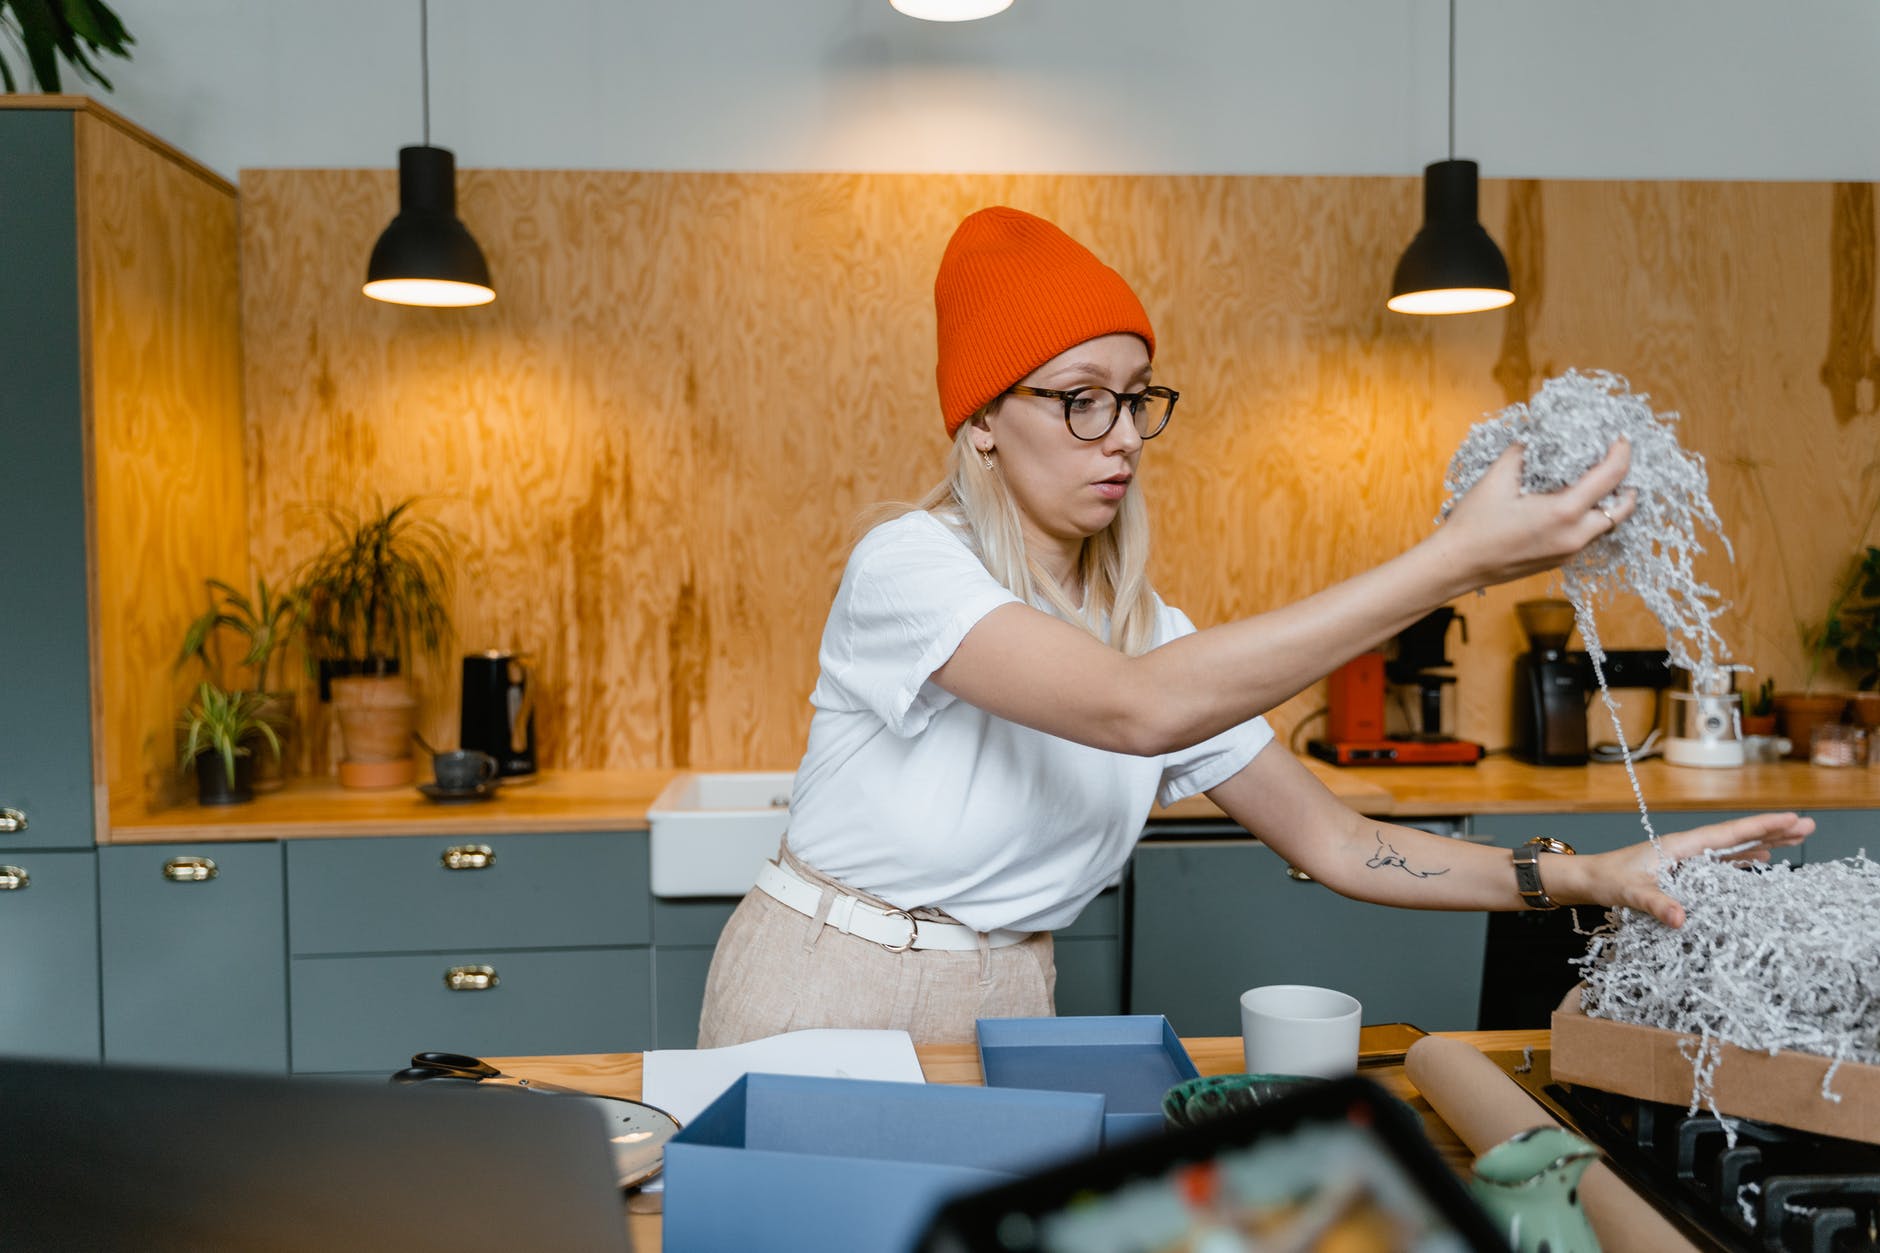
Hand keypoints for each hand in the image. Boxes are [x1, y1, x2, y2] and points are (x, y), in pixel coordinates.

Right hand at [1432, 439, 1637, 590]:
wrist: (1457, 564)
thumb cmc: (1474, 523)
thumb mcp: (1497, 478)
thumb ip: (1524, 452)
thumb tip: (1539, 436)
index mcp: (1563, 512)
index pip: (1610, 477)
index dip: (1621, 453)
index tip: (1621, 437)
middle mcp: (1574, 536)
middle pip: (1622, 509)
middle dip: (1626, 483)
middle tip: (1615, 463)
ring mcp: (1568, 552)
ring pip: (1606, 525)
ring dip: (1609, 503)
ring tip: (1597, 482)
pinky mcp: (1559, 561)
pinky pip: (1587, 536)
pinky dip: (1590, 517)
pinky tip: (1571, 504)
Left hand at [1559, 812, 1814, 927]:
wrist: (1587, 879)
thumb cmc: (1606, 881)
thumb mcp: (1629, 893)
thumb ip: (1655, 904)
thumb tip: (1682, 919)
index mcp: (1680, 847)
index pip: (1728, 835)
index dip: (1761, 828)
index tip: (1791, 819)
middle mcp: (1687, 849)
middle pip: (1738, 837)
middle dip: (1772, 831)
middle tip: (1808, 826)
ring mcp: (1687, 859)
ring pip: (1733, 848)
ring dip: (1763, 843)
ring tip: (1794, 839)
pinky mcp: (1684, 871)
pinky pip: (1722, 862)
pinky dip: (1744, 859)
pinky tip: (1761, 860)